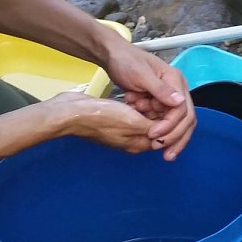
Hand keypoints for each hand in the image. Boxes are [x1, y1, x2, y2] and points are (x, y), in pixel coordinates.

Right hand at [41, 92, 158, 152]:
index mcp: (138, 145)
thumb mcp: (133, 122)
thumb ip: (153, 127)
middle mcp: (132, 141)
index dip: (169, 121)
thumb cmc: (102, 116)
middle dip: (157, 113)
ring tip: (140, 98)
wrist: (72, 111)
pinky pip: (133, 113)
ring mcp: (123, 131)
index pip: (165, 137)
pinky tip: (131, 97)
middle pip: (156, 128)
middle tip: (151, 99)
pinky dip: (136, 105)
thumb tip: (169, 133)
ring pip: (145, 118)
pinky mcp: (115, 121)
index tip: (163, 105)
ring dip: (147, 108)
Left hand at [101, 44, 195, 158]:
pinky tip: (143, 132)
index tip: (153, 134)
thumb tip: (179, 103)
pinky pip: (161, 122)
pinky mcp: (157, 104)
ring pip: (175, 124)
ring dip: (164, 134)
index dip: (170, 125)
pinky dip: (152, 128)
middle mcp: (175, 90)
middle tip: (164, 153)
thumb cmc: (126, 61)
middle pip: (185, 120)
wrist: (112, 56)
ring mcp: (167, 98)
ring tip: (151, 145)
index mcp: (175, 81)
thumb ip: (160, 89)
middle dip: (176, 138)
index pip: (182, 110)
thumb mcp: (141, 74)